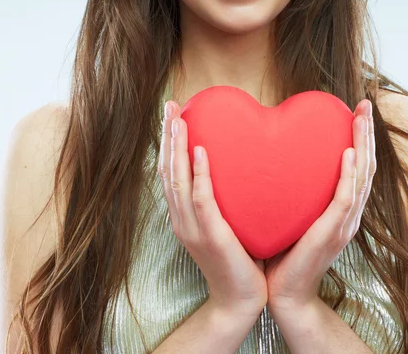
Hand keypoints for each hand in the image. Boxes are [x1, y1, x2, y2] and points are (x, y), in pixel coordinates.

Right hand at [158, 100, 267, 317]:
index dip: (167, 143)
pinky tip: (200, 151)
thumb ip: (222, 195)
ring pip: (177, 181)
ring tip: (178, 120)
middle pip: (167, 171)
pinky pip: (201, 200)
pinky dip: (198, 175)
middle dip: (167, 137)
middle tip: (169, 107)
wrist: (240, 299)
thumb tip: (236, 163)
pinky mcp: (211, 235)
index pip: (168, 172)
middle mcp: (181, 219)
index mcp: (182, 215)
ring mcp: (192, 228)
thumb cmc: (237, 256)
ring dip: (177, 148)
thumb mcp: (224, 221)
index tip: (171, 115)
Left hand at [262, 99, 375, 315]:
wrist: (285, 293)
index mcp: (341, 207)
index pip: (357, 166)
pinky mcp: (332, 234)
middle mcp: (349, 213)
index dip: (360, 138)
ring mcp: (344, 224)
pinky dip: (349, 176)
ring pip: (362, 178)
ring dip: (363, 146)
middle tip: (365, 104)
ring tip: (361, 118)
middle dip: (367, 133)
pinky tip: (348, 154)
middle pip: (366, 166)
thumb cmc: (285, 251)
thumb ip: (295, 188)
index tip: (357, 110)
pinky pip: (345, 200)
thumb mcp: (293, 212)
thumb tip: (277, 156)